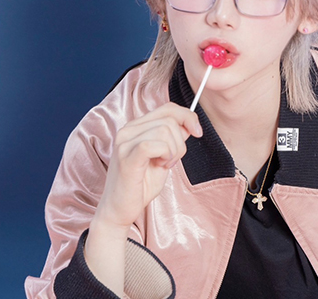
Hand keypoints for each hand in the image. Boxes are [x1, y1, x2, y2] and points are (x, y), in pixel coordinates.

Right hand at [92, 102, 202, 234]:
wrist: (120, 210)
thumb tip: (189, 124)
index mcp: (136, 127)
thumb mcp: (164, 157)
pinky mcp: (127, 157)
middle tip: (171, 161)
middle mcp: (128, 130)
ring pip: (165, 130)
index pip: (168, 108)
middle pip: (169, 119)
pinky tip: (160, 166)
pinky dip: (165, 154)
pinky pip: (155, 144)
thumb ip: (174, 139)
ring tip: (163, 165)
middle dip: (180, 141)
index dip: (187, 116)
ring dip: (173, 151)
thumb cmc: (140, 185)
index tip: (197, 132)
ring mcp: (125, 142)